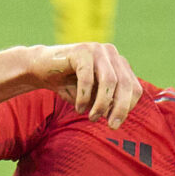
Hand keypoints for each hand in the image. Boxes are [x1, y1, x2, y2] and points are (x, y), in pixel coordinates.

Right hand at [28, 41, 142, 126]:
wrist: (40, 69)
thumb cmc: (69, 84)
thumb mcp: (93, 96)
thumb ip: (108, 102)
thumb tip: (118, 116)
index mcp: (118, 63)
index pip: (134, 87)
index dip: (128, 107)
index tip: (116, 122)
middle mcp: (111, 53)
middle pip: (125, 84)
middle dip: (120, 108)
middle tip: (112, 126)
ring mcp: (96, 49)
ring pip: (109, 81)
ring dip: (101, 104)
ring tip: (92, 117)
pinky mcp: (80, 50)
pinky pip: (87, 78)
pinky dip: (84, 97)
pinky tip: (78, 107)